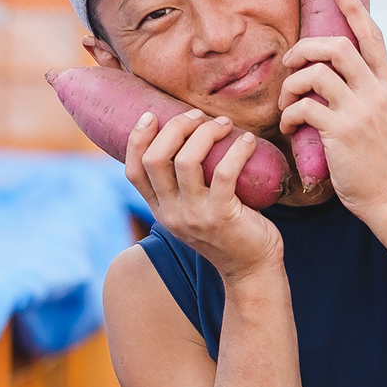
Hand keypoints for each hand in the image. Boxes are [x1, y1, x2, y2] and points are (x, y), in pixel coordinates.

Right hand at [126, 109, 283, 280]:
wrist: (253, 271)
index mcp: (161, 210)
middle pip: (156, 158)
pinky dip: (236, 150)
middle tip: (199, 115)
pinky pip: (224, 173)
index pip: (133, 171)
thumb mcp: (196, 213)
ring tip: (224, 123)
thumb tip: (191, 144)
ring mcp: (195, 216)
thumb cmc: (231, 234)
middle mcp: (171, 213)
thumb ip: (185, 190)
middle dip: (176, 127)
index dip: (137, 139)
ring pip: (187, 160)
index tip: (151, 115)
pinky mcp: (222, 216)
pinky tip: (247, 140)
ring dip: (206, 133)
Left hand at [278, 0, 386, 219]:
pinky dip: (289, 113)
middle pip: (336, 46)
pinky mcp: (342, 131)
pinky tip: (289, 125)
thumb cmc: (379, 159)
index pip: (371, 35)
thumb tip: (336, 70)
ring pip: (315, 73)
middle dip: (304, 49)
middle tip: (290, 63)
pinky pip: (304, 107)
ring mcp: (361, 111)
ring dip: (291, 85)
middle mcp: (378, 92)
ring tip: (287, 103)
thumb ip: (367, 91)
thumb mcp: (384, 116)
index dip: (353, 7)